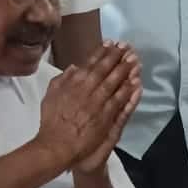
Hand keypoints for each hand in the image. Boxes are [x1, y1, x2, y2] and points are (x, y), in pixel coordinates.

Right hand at [35, 41, 139, 171]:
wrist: (57, 144)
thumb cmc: (52, 121)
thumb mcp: (50, 95)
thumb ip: (62, 80)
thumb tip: (73, 67)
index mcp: (73, 83)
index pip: (91, 63)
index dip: (102, 52)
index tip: (111, 43)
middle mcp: (87, 90)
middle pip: (106, 70)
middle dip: (118, 57)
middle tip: (129, 47)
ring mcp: (99, 103)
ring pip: (116, 83)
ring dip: (126, 70)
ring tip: (136, 60)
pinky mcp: (107, 116)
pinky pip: (121, 101)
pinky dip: (129, 91)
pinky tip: (137, 83)